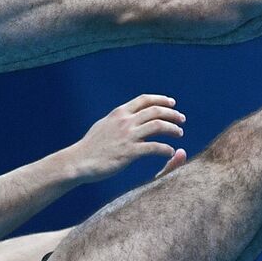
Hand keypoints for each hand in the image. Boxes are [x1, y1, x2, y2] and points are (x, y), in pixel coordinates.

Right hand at [69, 94, 186, 180]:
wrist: (79, 160)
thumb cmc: (91, 146)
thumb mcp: (104, 125)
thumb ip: (118, 119)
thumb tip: (127, 116)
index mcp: (119, 113)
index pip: (144, 100)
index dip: (161, 100)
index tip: (172, 103)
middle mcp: (125, 121)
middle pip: (155, 111)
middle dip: (172, 114)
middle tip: (181, 120)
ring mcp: (128, 136)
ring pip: (158, 126)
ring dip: (172, 129)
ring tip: (179, 134)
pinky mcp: (130, 152)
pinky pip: (154, 147)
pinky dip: (165, 149)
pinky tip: (169, 152)